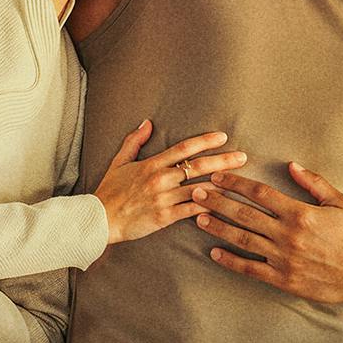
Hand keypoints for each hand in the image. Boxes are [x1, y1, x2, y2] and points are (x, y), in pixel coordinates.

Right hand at [92, 120, 246, 245]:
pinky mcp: (165, 217)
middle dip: (223, 161)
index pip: (183, 148)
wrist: (99, 219)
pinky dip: (209, 208)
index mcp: (152, 164)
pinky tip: (225, 207)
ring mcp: (164, 198)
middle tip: (243, 157)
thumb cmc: (109, 191)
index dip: (204, 141)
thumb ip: (134, 141)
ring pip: (199, 189)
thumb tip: (147, 123)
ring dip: (222, 185)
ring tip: (241, 182)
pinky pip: (192, 211)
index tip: (222, 137)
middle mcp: (160, 179)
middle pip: (197, 167)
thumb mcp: (119, 162)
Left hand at [195, 164, 342, 305]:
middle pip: (244, 214)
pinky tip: (214, 253)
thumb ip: (314, 183)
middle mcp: (288, 235)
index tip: (218, 177)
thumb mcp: (339, 203)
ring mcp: (283, 258)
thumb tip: (291, 164)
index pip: (260, 193)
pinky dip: (230, 261)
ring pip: (243, 239)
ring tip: (198, 218)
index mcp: (300, 213)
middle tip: (196, 193)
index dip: (236, 183)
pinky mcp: (283, 279)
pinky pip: (250, 269)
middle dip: (217, 202)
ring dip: (218, 228)